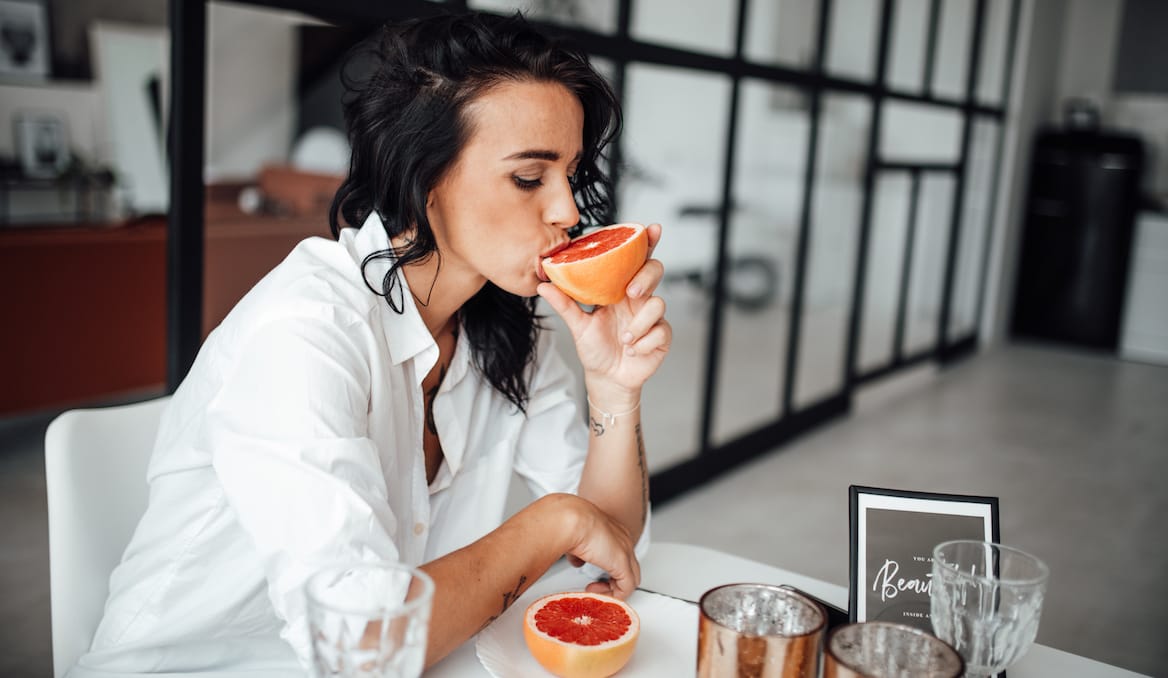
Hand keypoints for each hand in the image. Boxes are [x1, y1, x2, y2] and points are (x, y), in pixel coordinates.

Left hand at [537, 223, 671, 397]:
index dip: (646, 243)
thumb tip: (543, 284)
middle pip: (654, 271)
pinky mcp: (662, 336)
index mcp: (620, 289)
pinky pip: (660, 331)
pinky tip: (632, 350)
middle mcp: (638, 299)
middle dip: (645, 277)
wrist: (606, 379)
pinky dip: (644, 342)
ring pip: (658, 303)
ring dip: (639, 323)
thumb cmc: (595, 348)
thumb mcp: (577, 325)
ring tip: (624, 338)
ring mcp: (652, 317)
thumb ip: (564, 304)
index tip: (651, 229)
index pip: (635, 260)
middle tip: (631, 293)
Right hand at [542, 494, 640, 599]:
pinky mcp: (622, 564)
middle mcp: (623, 540)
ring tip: (595, 591)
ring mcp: (625, 552)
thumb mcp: (575, 539)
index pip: (619, 554)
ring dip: (612, 590)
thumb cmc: (569, 522)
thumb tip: (577, 561)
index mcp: (612, 531)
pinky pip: (626, 588)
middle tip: (594, 586)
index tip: (593, 576)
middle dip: (612, 581)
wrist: (570, 519)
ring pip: (630, 579)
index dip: (608, 568)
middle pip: (629, 568)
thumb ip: (580, 551)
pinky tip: (598, 595)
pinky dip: (613, 596)